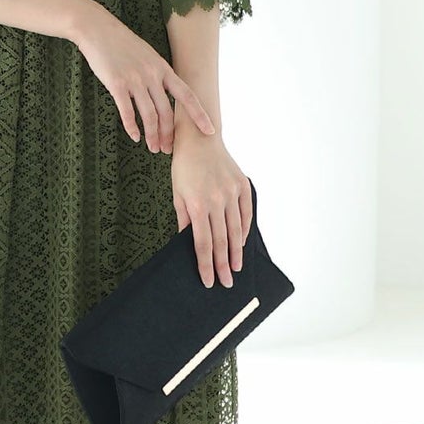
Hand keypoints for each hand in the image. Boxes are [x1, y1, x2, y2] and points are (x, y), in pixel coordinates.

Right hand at [70, 2, 215, 151]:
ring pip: (149, 115)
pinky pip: (127, 111)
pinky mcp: (117, 83)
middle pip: (167, 112)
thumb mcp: (147, 55)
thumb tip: (165, 93)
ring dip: (152, 135)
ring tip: (153, 148)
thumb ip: (157, 73)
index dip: (199, 115)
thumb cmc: (122, 44)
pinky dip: (132, 127)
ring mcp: (135, 79)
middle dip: (169, 134)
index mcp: (163, 68)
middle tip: (169, 150)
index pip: (188, 95)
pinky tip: (134, 137)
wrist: (98, 29)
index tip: (209, 130)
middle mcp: (152, 75)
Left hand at [171, 134, 250, 287]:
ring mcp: (232, 192)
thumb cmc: (183, 168)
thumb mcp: (177, 194)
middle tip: (227, 283)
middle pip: (222, 241)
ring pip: (236, 230)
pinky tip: (242, 243)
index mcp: (198, 205)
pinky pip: (246, 213)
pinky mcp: (243, 185)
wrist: (199, 139)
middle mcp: (217, 200)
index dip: (206, 264)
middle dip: (223, 265)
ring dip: (237, 252)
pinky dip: (244, 229)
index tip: (208, 281)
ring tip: (236, 268)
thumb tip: (187, 243)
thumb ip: (184, 219)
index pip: (204, 243)